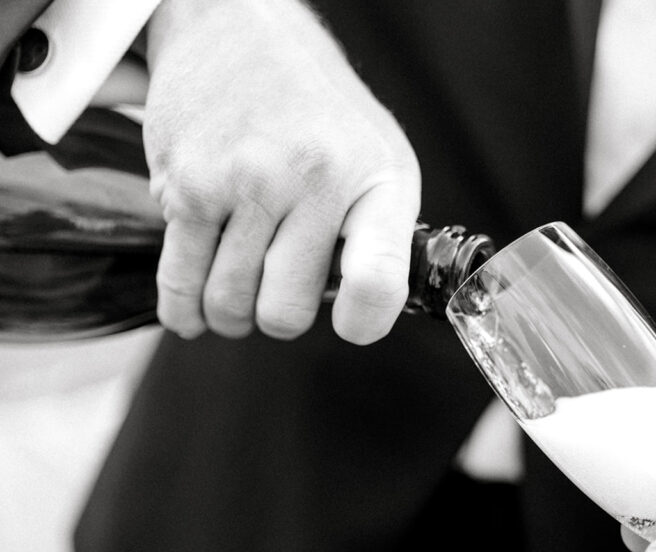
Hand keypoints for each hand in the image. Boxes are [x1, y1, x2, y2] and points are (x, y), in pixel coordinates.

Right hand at [145, 0, 420, 341]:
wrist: (240, 32)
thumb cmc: (322, 115)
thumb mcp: (382, 162)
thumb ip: (381, 239)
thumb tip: (359, 317)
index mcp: (375, 181)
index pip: (376, 279)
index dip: (362, 319)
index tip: (349, 321)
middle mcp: (311, 182)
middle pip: (284, 312)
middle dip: (279, 316)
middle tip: (280, 290)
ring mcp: (244, 184)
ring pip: (227, 305)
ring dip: (232, 314)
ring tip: (243, 292)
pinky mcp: (185, 187)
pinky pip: (178, 284)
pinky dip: (185, 309)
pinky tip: (195, 309)